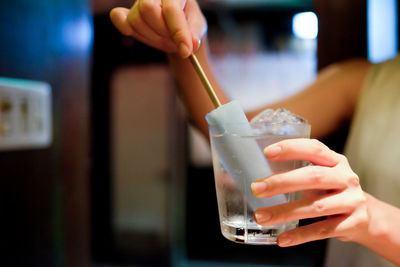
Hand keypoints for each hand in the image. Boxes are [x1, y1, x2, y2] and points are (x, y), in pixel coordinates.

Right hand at [110, 0, 206, 57]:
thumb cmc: (188, 24)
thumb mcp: (197, 29)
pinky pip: (118, 18)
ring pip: (136, 20)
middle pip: (148, 9)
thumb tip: (192, 44)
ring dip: (152, 37)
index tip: (186, 52)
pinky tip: (138, 33)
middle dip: (162, 31)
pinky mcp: (127, 12)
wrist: (177, 28)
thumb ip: (194, 36)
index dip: (179, 32)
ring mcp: (139, 1)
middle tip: (172, 39)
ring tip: (163, 37)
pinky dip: (126, 28)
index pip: (171, 10)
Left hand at [251, 138, 369, 246]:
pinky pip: (322, 230)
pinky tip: (282, 238)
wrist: (367, 217)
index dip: (291, 148)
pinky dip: (300, 235)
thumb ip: (299, 171)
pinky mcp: (353, 223)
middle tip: (257, 188)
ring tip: (261, 217)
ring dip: (284, 212)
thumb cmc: (332, 191)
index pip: (314, 149)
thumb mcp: (323, 175)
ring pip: (315, 207)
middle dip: (282, 182)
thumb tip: (260, 179)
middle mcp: (346, 178)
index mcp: (335, 161)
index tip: (267, 153)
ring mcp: (352, 201)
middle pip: (314, 177)